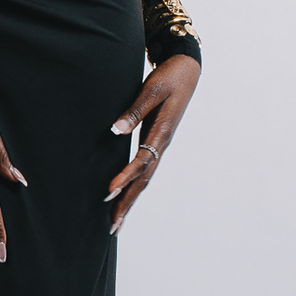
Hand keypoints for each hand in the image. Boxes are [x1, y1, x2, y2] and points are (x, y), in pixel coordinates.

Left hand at [103, 53, 200, 233]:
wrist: (187, 69)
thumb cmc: (170, 76)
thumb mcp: (153, 89)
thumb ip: (135, 110)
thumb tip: (114, 129)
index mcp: (163, 132)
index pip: (141, 161)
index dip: (124, 177)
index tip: (108, 192)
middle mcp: (162, 144)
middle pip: (144, 180)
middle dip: (127, 203)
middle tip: (112, 226)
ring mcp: (160, 144)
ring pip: (145, 178)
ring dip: (130, 200)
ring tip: (116, 221)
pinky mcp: (156, 141)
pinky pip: (144, 169)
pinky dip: (133, 185)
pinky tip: (124, 195)